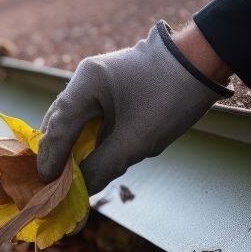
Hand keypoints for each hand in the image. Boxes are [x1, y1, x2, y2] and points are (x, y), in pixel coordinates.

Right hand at [37, 21, 232, 194]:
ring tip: (65, 173)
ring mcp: (93, 79)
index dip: (50, 159)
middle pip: (57, 121)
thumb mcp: (137, 139)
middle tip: (50, 183)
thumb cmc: (171, 97)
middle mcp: (83, 78)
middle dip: (54, 152)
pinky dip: (82, 136)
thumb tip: (81, 189)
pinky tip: (85, 154)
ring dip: (68, 145)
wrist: (203, 62)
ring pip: (70, 118)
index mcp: (86, 84)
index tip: (46, 184)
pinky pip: (85, 114)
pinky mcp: (106, 85)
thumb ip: (104, 166)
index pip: (57, 128)